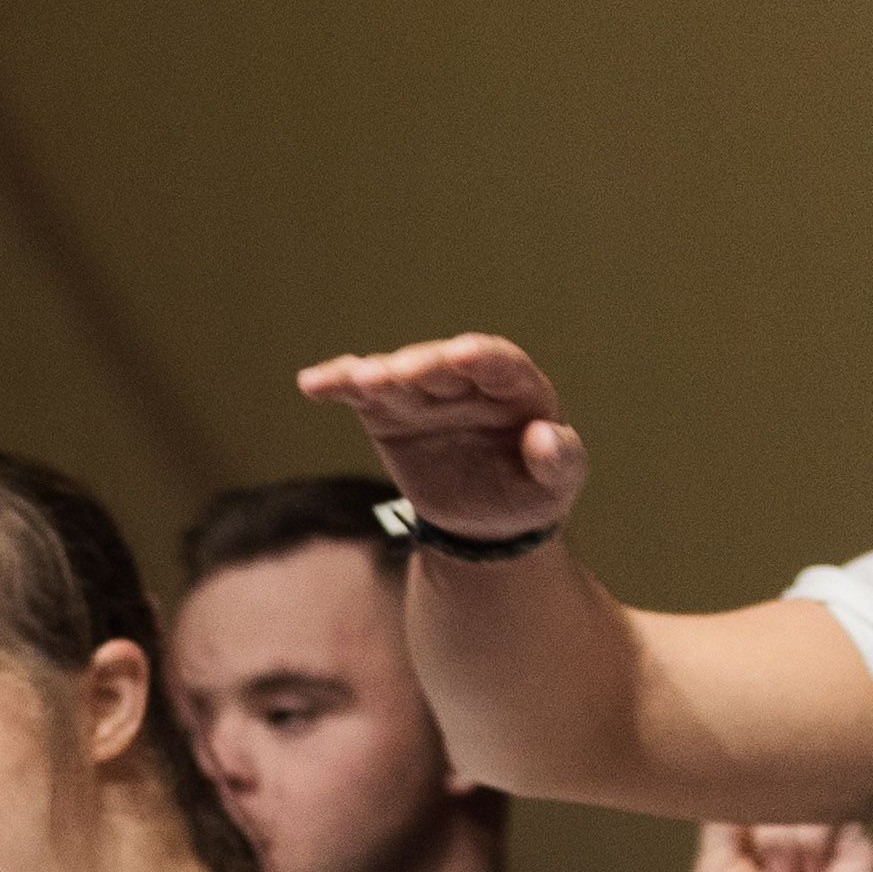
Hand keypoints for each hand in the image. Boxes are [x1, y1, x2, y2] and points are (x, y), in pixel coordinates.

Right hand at [298, 334, 586, 541]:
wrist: (486, 518)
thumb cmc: (529, 493)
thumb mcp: (558, 484)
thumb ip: (561, 460)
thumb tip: (545, 435)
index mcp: (518, 391)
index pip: (501, 365)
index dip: (482, 358)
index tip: (462, 353)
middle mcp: (468, 383)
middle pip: (441, 366)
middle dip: (419, 366)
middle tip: (396, 374)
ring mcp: (425, 395)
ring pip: (396, 375)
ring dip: (373, 373)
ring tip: (355, 379)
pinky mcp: (389, 412)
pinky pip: (360, 394)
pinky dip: (336, 384)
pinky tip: (311, 384)